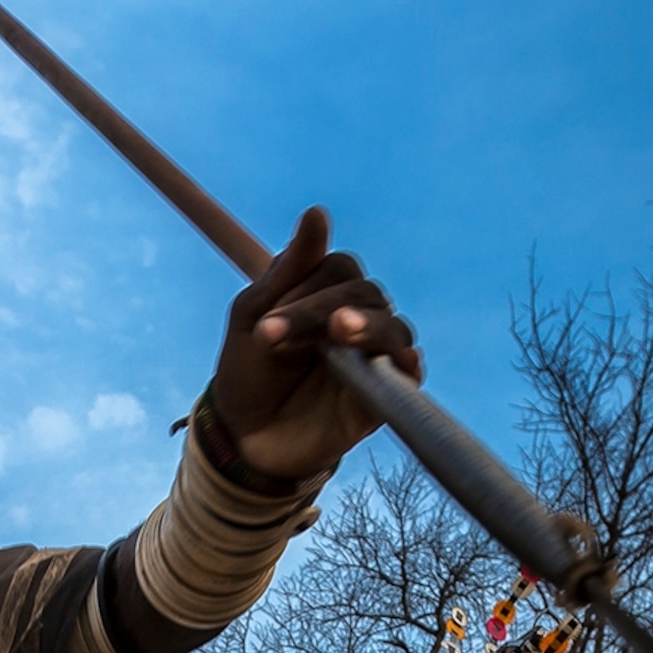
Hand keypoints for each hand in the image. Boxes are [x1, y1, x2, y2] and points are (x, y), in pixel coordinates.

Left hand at [209, 207, 420, 483]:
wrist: (243, 440)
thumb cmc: (248, 374)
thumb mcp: (255, 314)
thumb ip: (289, 268)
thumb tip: (317, 212)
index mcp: (326, 295)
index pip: (339, 269)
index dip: (307, 287)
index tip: (266, 322)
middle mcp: (356, 321)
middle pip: (365, 294)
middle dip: (320, 308)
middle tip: (273, 337)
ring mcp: (372, 358)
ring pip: (393, 327)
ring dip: (367, 326)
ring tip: (338, 331)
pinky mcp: (382, 397)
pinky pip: (409, 372)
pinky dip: (404, 363)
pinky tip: (393, 360)